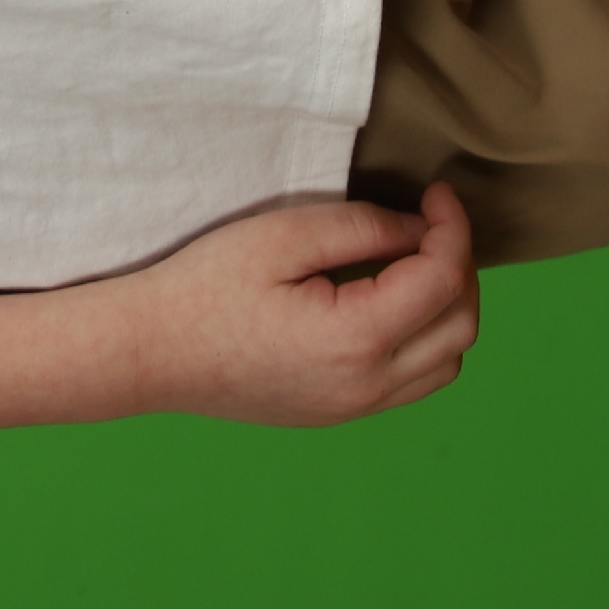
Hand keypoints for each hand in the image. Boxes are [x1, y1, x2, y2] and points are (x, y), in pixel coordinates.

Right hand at [108, 184, 481, 426]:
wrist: (148, 351)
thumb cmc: (203, 287)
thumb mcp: (280, 237)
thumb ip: (361, 228)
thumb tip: (420, 230)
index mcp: (356, 337)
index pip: (443, 279)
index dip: (452, 228)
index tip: (435, 194)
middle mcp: (367, 384)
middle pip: (460, 326)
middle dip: (459, 267)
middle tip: (430, 225)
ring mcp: (354, 407)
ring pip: (447, 362)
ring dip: (447, 310)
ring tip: (415, 266)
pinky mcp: (338, 413)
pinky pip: (413, 382)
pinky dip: (424, 341)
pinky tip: (389, 307)